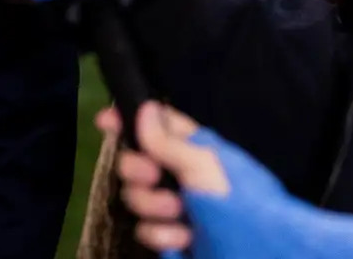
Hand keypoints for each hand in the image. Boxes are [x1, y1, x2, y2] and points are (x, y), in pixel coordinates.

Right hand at [100, 102, 224, 254]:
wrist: (248, 251)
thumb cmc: (232, 199)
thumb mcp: (202, 163)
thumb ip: (166, 140)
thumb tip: (144, 108)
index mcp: (192, 148)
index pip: (154, 125)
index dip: (128, 120)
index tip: (104, 121)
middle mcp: (178, 174)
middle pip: (133, 161)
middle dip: (137, 171)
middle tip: (153, 177)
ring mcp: (172, 205)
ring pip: (135, 197)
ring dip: (153, 206)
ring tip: (178, 214)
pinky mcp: (168, 234)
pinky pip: (145, 228)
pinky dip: (162, 233)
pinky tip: (183, 237)